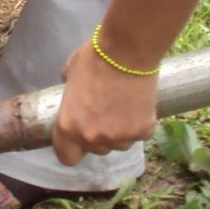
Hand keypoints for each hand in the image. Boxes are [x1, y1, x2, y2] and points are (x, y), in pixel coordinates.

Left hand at [51, 40, 161, 166]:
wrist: (127, 51)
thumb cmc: (94, 58)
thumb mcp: (70, 75)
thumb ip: (70, 94)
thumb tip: (74, 97)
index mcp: (68, 126)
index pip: (67, 157)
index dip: (74, 148)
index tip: (80, 138)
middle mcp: (91, 137)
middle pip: (97, 149)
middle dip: (100, 135)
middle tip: (106, 112)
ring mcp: (118, 137)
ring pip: (120, 144)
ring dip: (121, 130)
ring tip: (124, 106)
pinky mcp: (142, 131)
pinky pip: (141, 134)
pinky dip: (141, 122)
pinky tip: (139, 104)